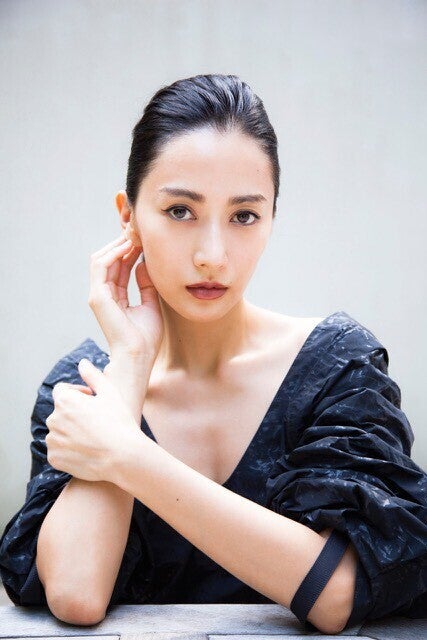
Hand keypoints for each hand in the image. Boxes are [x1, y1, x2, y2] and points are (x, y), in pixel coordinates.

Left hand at [45, 358, 143, 481]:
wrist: (123, 457)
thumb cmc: (119, 422)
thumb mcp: (110, 393)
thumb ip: (93, 375)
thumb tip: (81, 363)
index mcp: (65, 400)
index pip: (61, 390)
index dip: (77, 392)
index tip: (91, 400)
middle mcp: (53, 419)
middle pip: (60, 412)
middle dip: (74, 413)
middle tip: (96, 421)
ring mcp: (53, 440)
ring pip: (59, 431)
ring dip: (70, 431)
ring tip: (92, 437)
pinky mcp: (54, 458)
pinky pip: (58, 450)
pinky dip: (68, 450)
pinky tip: (87, 450)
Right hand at [88, 233, 163, 360]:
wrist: (139, 355)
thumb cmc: (145, 338)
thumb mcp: (151, 305)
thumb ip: (146, 285)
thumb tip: (144, 265)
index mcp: (115, 298)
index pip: (118, 267)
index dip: (129, 251)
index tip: (143, 240)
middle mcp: (104, 295)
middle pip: (109, 260)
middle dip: (122, 244)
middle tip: (138, 231)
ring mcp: (98, 295)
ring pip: (101, 259)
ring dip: (117, 245)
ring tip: (133, 235)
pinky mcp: (98, 297)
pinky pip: (101, 266)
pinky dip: (114, 253)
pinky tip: (129, 246)